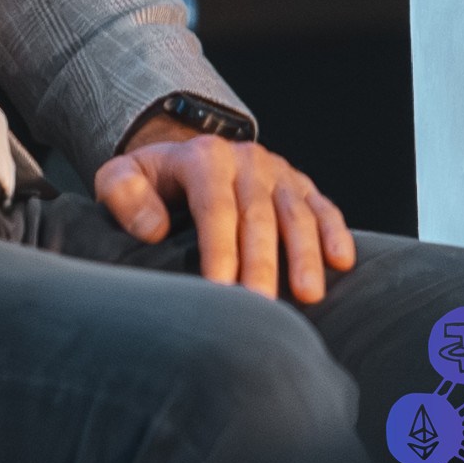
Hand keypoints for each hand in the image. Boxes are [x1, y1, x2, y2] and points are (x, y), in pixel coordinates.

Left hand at [93, 128, 357, 301]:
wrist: (185, 155)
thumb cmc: (151, 181)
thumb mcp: (121, 176)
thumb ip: (124, 194)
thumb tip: (154, 229)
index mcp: (204, 158)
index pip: (216, 208)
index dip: (220, 250)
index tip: (220, 290)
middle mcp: (246, 160)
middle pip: (259, 216)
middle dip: (263, 264)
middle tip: (262, 308)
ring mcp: (277, 172)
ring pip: (297, 214)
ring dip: (305, 255)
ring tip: (309, 295)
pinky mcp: (299, 184)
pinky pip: (322, 207)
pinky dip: (335, 232)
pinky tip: (342, 261)